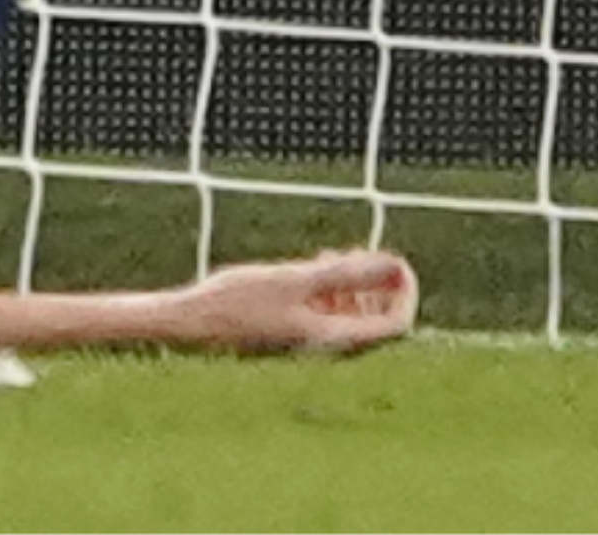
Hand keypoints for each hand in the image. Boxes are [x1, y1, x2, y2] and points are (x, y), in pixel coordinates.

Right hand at [170, 247, 416, 354]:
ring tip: (338, 254)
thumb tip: (393, 264)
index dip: (405, 292)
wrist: (192, 324)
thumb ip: (348, 273)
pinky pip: (328, 315)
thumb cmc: (240, 302)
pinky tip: (315, 267)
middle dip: (379, 285)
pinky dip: (331, 292)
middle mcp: (330, 344)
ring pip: (352, 315)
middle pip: (378, 320)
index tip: (397, 261)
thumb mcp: (295, 280)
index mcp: (337, 338)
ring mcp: (311, 340)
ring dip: (354, 285)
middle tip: (368, 253)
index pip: (396, 324)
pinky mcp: (293, 333)